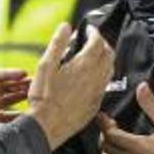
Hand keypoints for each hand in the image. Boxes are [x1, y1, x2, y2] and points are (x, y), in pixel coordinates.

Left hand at [0, 49, 31, 138]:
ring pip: (7, 104)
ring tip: (36, 97)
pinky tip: (27, 117)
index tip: (24, 74)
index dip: (9, 75)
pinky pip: (4, 121)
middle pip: (4, 89)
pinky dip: (15, 118)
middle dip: (19, 86)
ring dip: (20, 100)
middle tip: (36, 84)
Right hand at [27, 23, 113, 149]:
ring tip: (94, 56)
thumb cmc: (44, 98)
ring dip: (105, 58)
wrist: (48, 126)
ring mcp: (98, 91)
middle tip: (93, 40)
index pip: (98, 41)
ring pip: (110, 68)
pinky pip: (105, 84)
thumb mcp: (45, 65)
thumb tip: (65, 27)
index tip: (89, 29)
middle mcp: (95, 77)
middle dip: (102, 43)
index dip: (94, 32)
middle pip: (108, 53)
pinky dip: (102, 74)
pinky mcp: (96, 103)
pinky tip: (92, 77)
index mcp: (84, 64)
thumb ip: (57, 44)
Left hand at [98, 82, 153, 153]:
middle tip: (111, 127)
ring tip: (115, 143)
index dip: (103, 124)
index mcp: (138, 148)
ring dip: (108, 152)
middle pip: (106, 149)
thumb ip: (152, 105)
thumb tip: (141, 87)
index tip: (102, 116)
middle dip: (105, 136)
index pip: (110, 135)